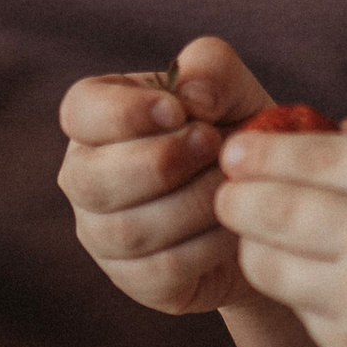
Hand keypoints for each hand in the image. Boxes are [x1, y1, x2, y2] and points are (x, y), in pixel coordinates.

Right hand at [56, 33, 276, 316]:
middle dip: (163, 162)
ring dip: (193, 203)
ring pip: (130, 229)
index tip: (178, 111)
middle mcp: (85, 177)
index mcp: (96, 120)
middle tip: (214, 144)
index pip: (79, 112)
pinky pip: (162, 269)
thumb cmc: (238, 133)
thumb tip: (191, 98)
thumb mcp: (233, 89)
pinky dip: (207, 245)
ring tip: (231, 184)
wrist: (268, 204)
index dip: (124, 113)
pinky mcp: (135, 279)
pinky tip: (232, 226)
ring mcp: (103, 234)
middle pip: (93, 179)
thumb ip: (211, 68)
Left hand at [214, 121, 346, 346]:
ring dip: (254, 248)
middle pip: (268, 205)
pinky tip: (318, 288)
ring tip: (263, 241)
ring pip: (266, 262)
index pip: (309, 154)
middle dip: (237, 196)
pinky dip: (299, 295)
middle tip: (230, 194)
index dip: (261, 151)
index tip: (239, 150)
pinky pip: (300, 310)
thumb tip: (332, 130)